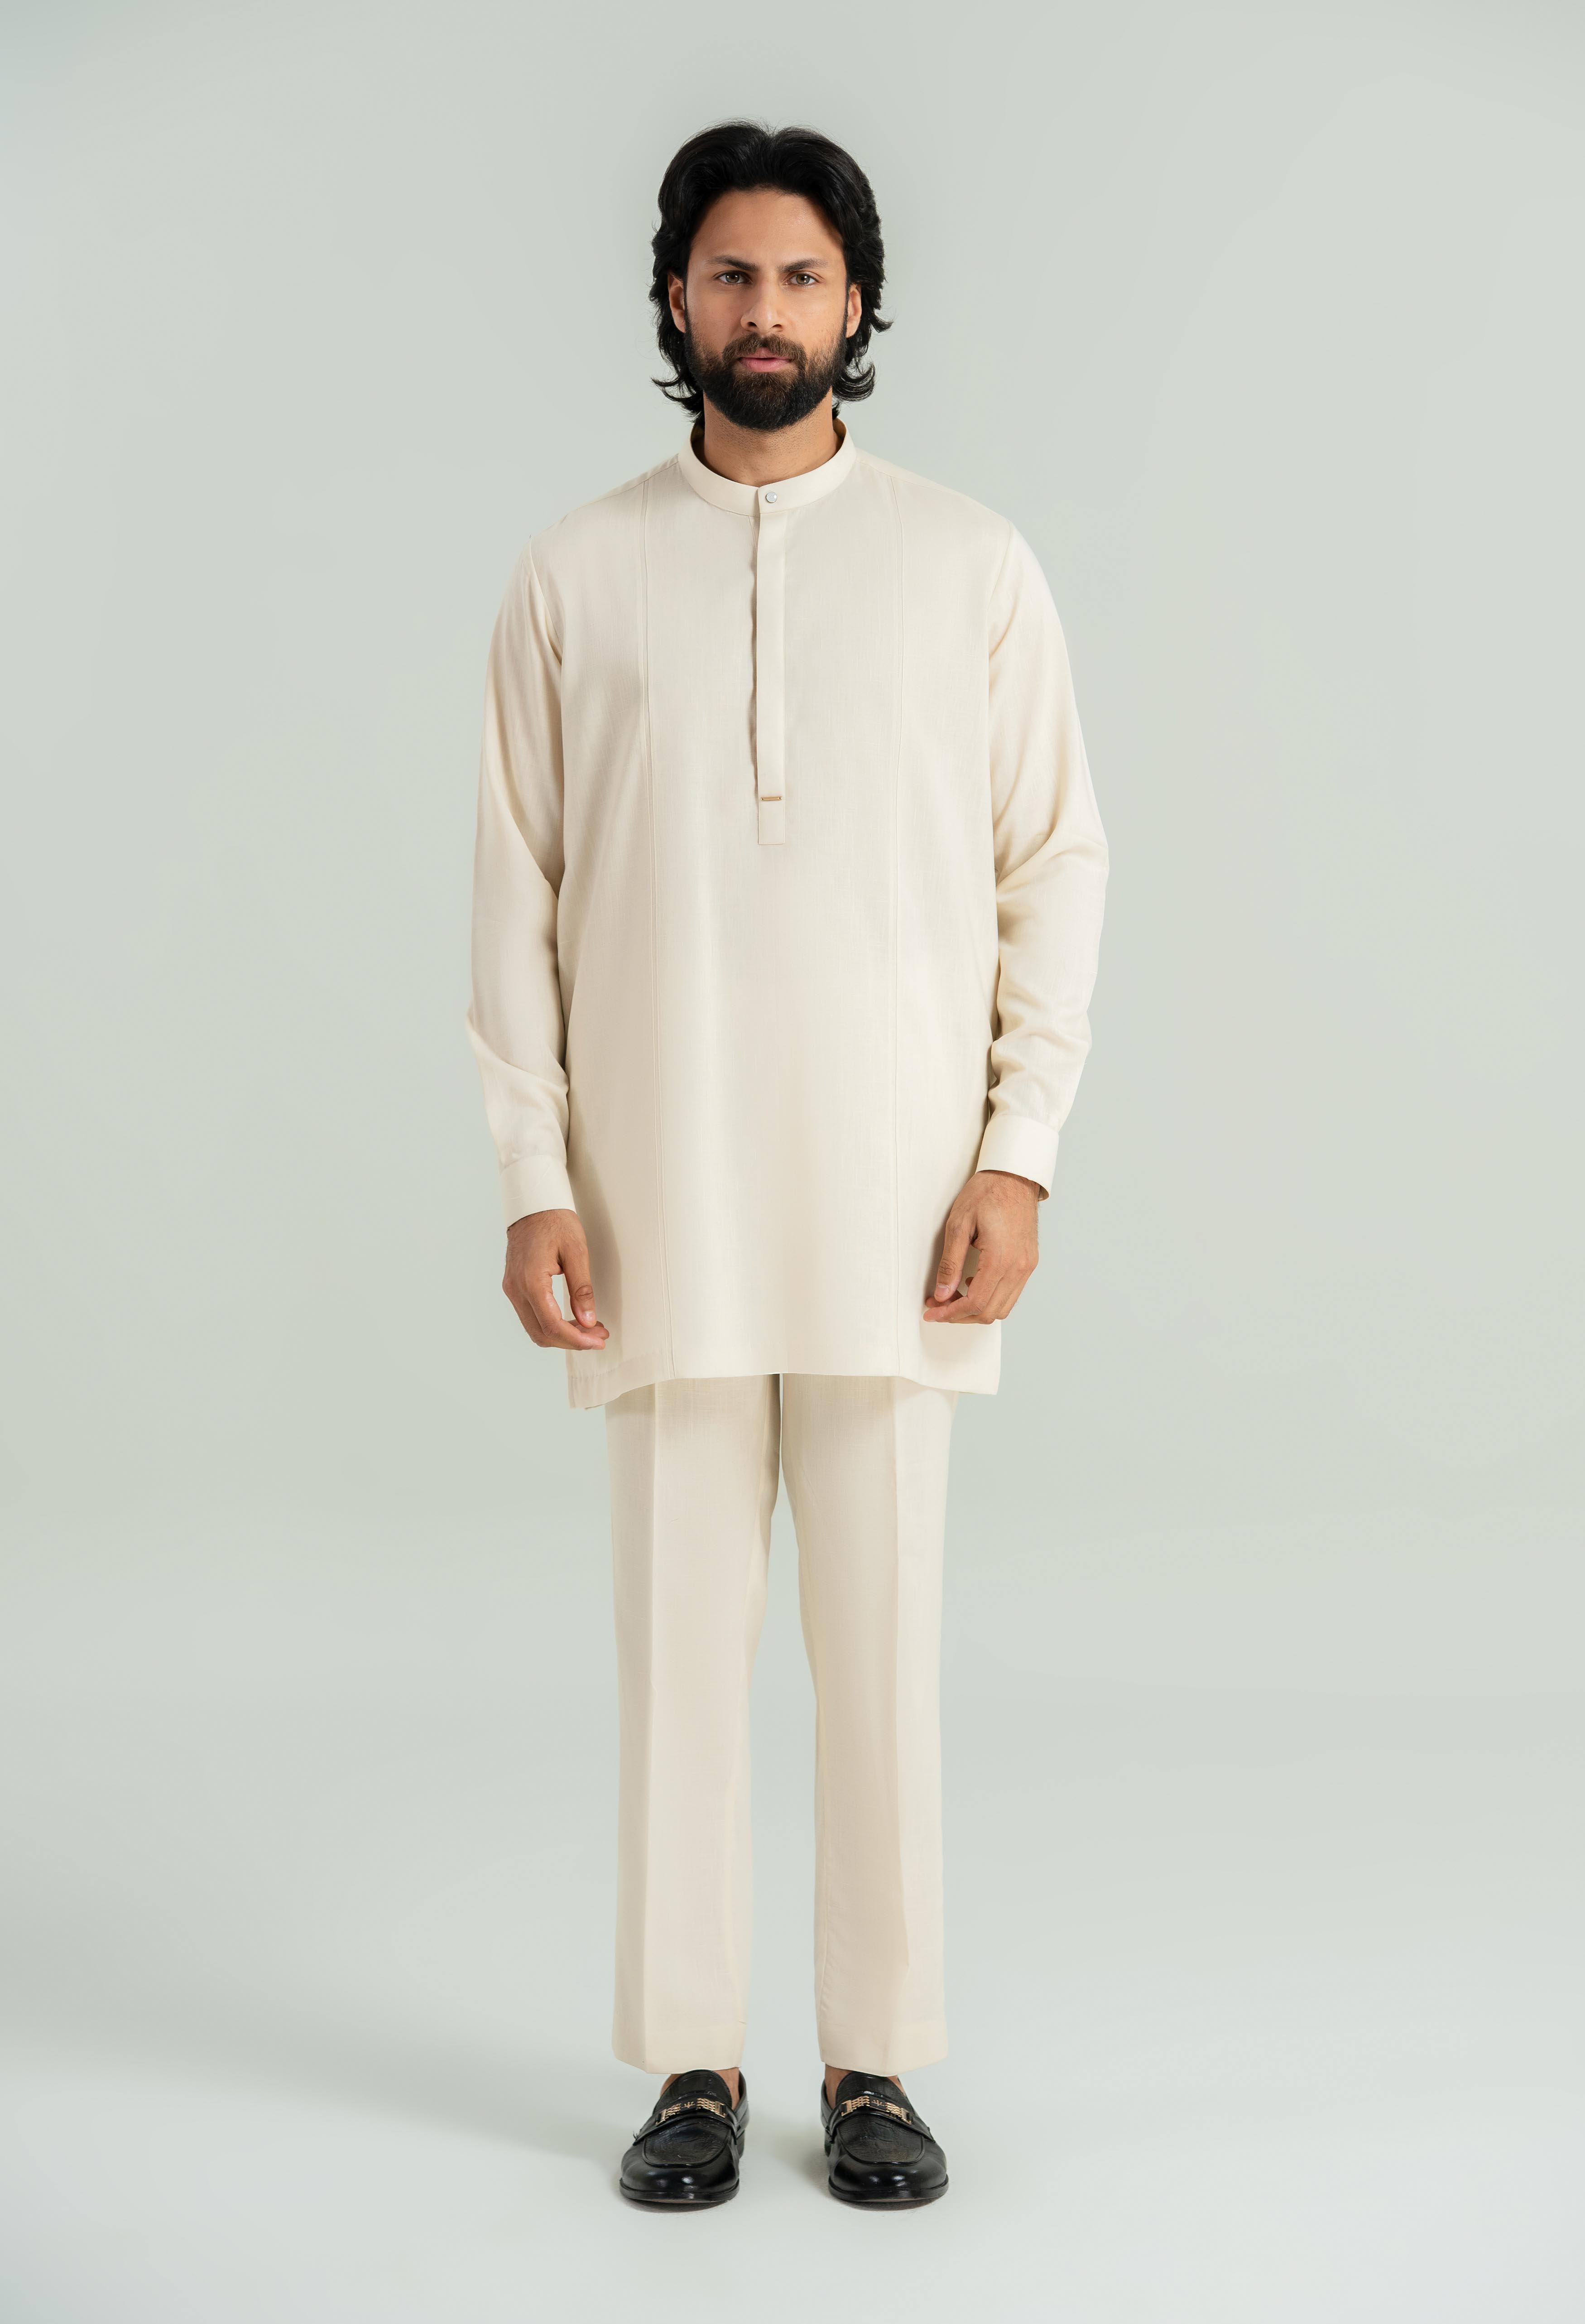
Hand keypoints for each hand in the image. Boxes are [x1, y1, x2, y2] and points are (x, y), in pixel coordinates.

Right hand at [502, 1208, 609, 1351]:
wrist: (533, 1204)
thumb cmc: (555, 1221)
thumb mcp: (577, 1252)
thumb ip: (582, 1289)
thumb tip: (588, 1320)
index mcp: (531, 1281)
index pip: (552, 1325)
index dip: (576, 1339)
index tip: (598, 1341)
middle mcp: (516, 1289)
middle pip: (541, 1333)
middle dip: (572, 1341)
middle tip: (598, 1337)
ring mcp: (512, 1289)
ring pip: (535, 1329)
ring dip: (563, 1335)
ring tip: (590, 1329)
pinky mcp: (514, 1287)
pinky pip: (532, 1316)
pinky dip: (552, 1324)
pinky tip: (573, 1320)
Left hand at [922, 1170, 1040, 1324]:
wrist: (1014, 1176)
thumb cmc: (986, 1194)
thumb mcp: (958, 1225)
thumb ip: (951, 1263)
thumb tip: (942, 1294)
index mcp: (1001, 1259)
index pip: (975, 1303)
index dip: (950, 1314)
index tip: (931, 1312)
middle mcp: (1019, 1268)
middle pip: (989, 1312)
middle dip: (960, 1316)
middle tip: (937, 1306)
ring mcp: (1027, 1267)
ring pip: (1002, 1308)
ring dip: (976, 1310)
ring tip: (952, 1297)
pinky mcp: (1029, 1263)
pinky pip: (1011, 1294)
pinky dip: (990, 1298)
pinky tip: (973, 1284)